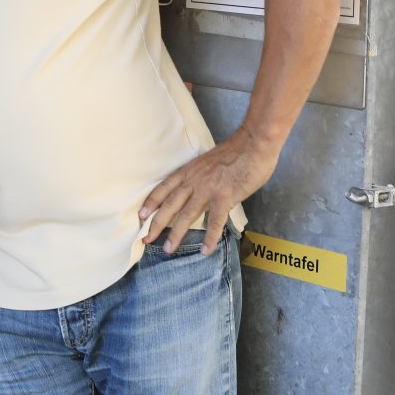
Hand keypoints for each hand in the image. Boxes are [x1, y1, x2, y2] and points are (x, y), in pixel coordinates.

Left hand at [139, 130, 278, 255]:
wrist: (253, 144)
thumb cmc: (235, 152)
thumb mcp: (208, 162)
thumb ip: (200, 176)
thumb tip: (198, 189)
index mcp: (189, 171)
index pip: (164, 188)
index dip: (152, 202)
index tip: (141, 215)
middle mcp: (194, 181)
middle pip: (170, 204)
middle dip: (156, 223)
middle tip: (146, 239)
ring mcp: (208, 190)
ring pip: (187, 215)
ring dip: (176, 234)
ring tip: (168, 249)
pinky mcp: (225, 198)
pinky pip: (215, 221)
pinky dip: (210, 238)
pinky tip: (205, 250)